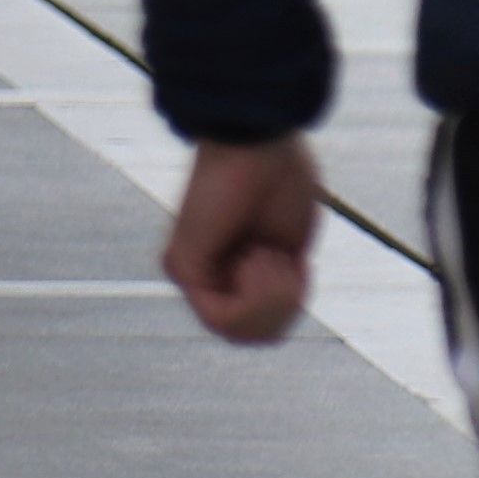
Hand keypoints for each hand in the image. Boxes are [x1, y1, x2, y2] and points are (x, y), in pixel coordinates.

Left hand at [161, 134, 320, 345]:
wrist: (261, 141)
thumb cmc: (280, 179)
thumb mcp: (291, 247)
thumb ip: (279, 286)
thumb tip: (274, 316)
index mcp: (230, 269)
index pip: (263, 327)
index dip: (292, 305)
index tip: (296, 261)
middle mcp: (203, 274)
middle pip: (255, 336)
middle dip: (285, 308)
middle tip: (283, 261)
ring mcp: (189, 272)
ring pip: (241, 333)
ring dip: (273, 300)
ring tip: (268, 253)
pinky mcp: (182, 266)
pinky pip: (224, 318)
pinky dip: (255, 295)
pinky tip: (255, 255)